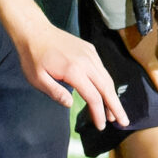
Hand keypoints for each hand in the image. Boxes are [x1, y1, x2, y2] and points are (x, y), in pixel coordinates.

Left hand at [12, 19, 127, 125]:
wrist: (35, 31)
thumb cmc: (33, 56)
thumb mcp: (36, 78)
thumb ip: (54, 92)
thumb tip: (70, 104)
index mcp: (74, 71)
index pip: (93, 97)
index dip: (99, 113)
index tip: (101, 126)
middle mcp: (87, 62)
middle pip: (107, 88)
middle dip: (116, 107)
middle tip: (124, 122)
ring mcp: (90, 54)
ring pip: (107, 78)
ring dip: (112, 96)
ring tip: (114, 111)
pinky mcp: (90, 50)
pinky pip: (102, 69)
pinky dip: (106, 83)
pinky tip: (105, 92)